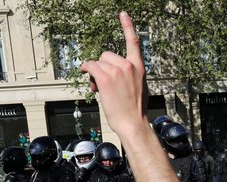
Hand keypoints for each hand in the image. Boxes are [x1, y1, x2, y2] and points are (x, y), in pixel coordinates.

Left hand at [80, 12, 147, 137]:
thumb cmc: (135, 109)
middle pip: (107, 55)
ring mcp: (116, 70)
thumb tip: (111, 73)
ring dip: (95, 74)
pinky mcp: (105, 77)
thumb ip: (129, 75)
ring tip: (102, 89)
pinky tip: (89, 78)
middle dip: (103, 67)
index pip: (134, 42)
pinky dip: (87, 71)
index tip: (122, 14)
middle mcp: (128, 65)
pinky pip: (90, 67)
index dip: (127, 26)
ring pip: (97, 63)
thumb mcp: (140, 88)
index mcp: (139, 67)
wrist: (133, 122)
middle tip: (105, 83)